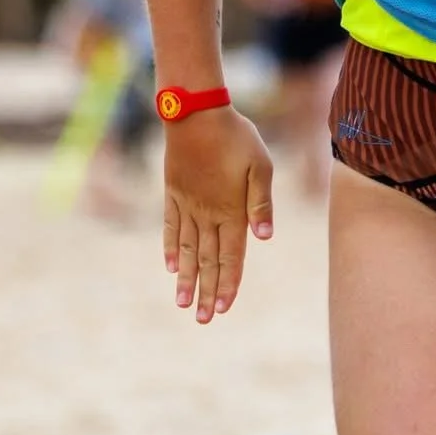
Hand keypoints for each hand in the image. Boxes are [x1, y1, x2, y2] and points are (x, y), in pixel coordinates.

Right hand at [162, 108, 274, 322]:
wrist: (196, 114)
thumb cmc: (236, 137)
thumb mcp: (260, 166)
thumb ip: (261, 202)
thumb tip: (264, 237)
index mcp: (231, 210)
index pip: (231, 255)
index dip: (228, 282)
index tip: (224, 307)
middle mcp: (207, 214)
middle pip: (208, 259)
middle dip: (207, 291)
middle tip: (204, 320)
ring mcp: (187, 205)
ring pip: (188, 250)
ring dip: (187, 278)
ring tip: (183, 304)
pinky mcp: (173, 194)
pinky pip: (171, 228)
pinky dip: (172, 248)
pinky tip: (171, 266)